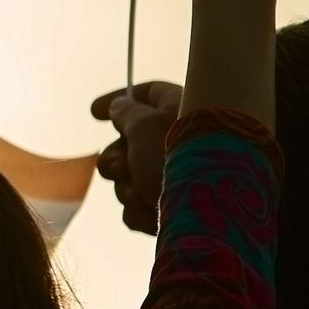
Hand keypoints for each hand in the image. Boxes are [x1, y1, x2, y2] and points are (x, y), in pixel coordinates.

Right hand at [90, 80, 181, 234]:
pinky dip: (138, 210)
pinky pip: (139, 206)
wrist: (213, 211)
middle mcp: (183, 142)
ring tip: (139, 194)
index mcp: (184, 112)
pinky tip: (150, 213)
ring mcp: (181, 177)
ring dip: (126, 187)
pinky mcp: (177, 209)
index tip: (95, 112)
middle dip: (116, 158)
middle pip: (132, 142)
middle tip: (119, 168)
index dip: (120, 100)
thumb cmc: (178, 158)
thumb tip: (120, 106)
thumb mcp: (145, 126)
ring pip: (131, 177)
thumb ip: (127, 113)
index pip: (150, 94)